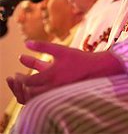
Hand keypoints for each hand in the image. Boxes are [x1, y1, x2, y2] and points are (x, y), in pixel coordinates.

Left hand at [7, 40, 122, 103]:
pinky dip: (37, 94)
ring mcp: (57, 94)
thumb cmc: (78, 58)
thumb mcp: (60, 49)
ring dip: (27, 93)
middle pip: (30, 94)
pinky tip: (37, 84)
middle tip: (17, 79)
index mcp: (52, 75)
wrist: (96, 70)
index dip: (21, 79)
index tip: (17, 74)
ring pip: (36, 99)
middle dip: (21, 88)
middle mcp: (53, 88)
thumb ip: (42, 46)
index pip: (29, 82)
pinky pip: (44, 99)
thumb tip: (26, 43)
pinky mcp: (60, 96)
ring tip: (24, 83)